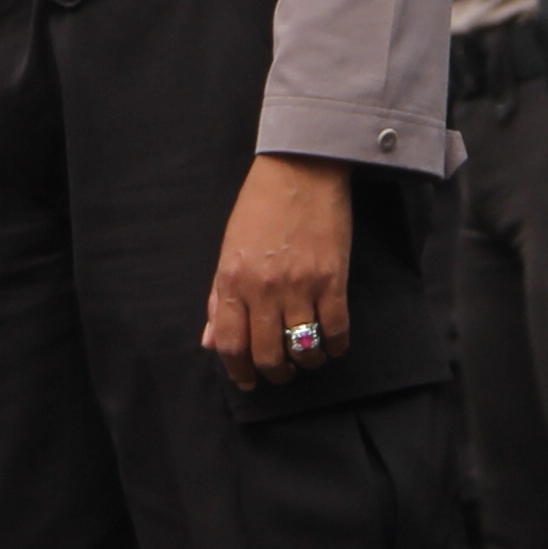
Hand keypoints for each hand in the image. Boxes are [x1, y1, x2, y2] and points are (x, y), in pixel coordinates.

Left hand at [201, 153, 356, 392]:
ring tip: (307, 359)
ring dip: (305, 362)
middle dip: (274, 373)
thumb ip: (219, 298)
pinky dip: (335, 345)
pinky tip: (332, 344)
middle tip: (280, 373)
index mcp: (232, 280)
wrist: (300, 168)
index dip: (238, 370)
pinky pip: (336, 329)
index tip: (246, 380)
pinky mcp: (332, 278)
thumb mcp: (229, 249)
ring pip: (302, 347)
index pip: (231, 343)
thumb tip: (211, 340)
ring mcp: (300, 285)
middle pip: (267, 354)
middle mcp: (264, 288)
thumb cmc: (260, 205)